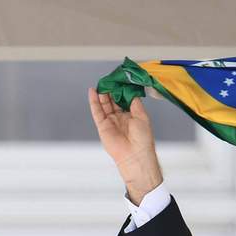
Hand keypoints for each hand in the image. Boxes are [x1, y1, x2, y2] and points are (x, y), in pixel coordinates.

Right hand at [87, 87, 163, 203]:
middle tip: (110, 79)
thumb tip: (131, 92)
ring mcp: (111, 122)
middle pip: (113, 100)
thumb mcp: (142, 117)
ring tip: (101, 83)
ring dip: (102, 94)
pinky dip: (94, 101)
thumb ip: (135, 103)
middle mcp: (121, 118)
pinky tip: (93, 92)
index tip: (120, 80)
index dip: (122, 90)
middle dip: (111, 90)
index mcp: (132, 116)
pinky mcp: (103, 126)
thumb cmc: (143, 140)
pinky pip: (97, 111)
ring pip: (104, 104)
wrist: (135, 156)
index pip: (124, 100)